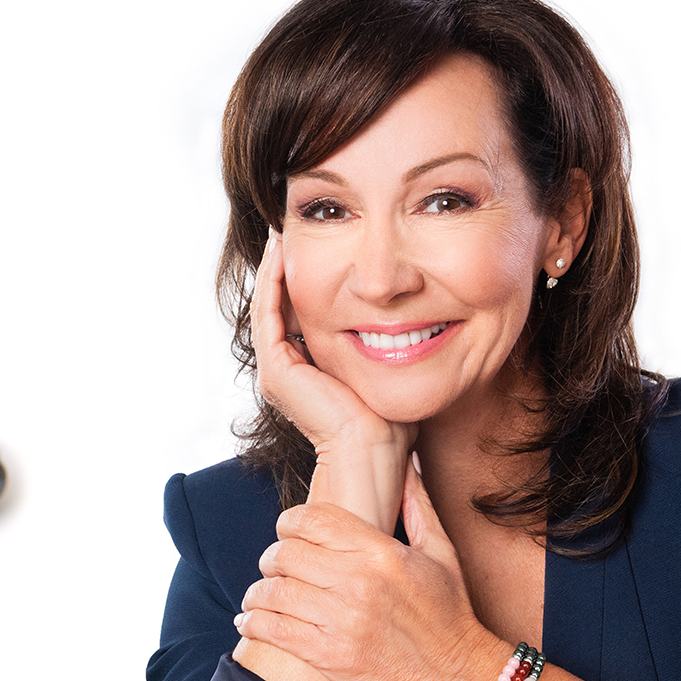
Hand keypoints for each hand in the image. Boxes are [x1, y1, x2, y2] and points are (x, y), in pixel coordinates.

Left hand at [235, 457, 504, 680]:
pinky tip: (250, 622)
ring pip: (274, 592)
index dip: (289, 522)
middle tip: (273, 566)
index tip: (286, 531)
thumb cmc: (451, 614)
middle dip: (271, 558)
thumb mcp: (442, 553)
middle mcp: (358, 583)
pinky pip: (274, 630)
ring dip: (257, 593)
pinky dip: (253, 623)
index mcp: (381, 552)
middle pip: (286, 554)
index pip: (313, 520)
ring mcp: (342, 621)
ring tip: (257, 596)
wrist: (460, 678)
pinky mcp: (330, 656)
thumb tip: (407, 464)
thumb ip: (418, 505)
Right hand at [252, 230, 414, 531]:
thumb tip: (412, 315)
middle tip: (292, 228)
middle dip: (287, 267)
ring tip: (282, 232)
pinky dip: (273, 283)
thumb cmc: (394, 421)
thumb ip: (388, 344)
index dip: (307, 278)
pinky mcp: (277, 372)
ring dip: (274, 269)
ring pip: (269, 307)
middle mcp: (287, 372)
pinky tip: (281, 253)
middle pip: (281, 307)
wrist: (376, 452)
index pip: (302, 314)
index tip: (320, 243)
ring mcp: (278, 373)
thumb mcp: (391, 367)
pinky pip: (269, 316)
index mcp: (309, 373)